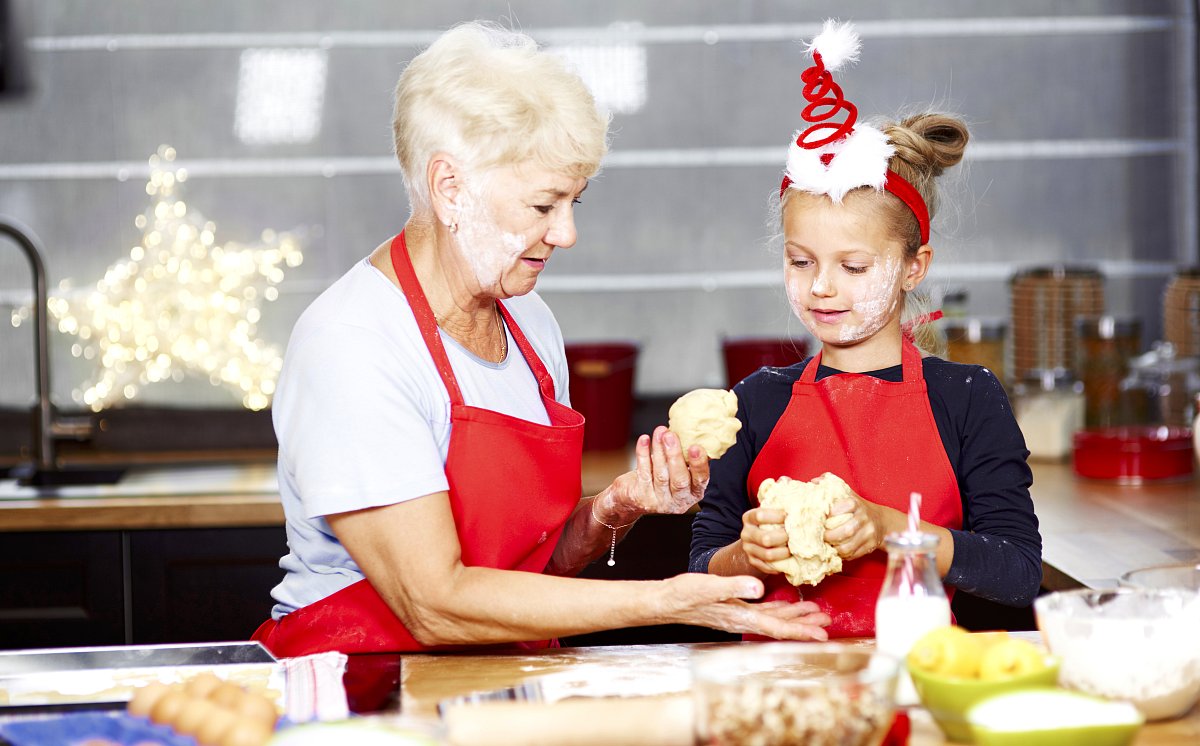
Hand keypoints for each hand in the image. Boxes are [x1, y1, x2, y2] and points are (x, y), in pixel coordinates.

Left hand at [599, 426, 708, 522]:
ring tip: (659, 433)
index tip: (695, 447)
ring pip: (661, 474)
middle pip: (679, 480)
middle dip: (675, 455)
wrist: (634, 498)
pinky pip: (643, 472)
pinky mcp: (642, 496)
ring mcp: (659, 500)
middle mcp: (678, 500)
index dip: (699, 464)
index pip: (701, 480)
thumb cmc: (662, 479)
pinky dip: (643, 454)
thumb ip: (687, 458)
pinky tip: (644, 440)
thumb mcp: (678, 472)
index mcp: (693, 492)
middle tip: (671, 436)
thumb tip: (692, 431)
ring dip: (659, 450)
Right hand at [659, 574, 830, 640]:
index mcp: (741, 616)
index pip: (777, 628)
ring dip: (795, 616)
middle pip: (781, 626)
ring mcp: (739, 615)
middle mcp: (743, 619)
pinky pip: (762, 611)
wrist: (667, 601)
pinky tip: (787, 606)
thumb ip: (734, 587)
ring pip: (774, 618)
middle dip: (805, 625)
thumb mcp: (710, 587)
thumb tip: (758, 588)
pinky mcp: (734, 608)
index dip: (801, 631)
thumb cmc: (685, 595)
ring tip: (816, 613)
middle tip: (828, 622)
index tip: (822, 634)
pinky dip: (778, 609)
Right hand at [739, 508, 790, 575]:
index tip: (788, 517)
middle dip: (783, 538)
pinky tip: (787, 559)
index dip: (777, 517)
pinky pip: (768, 566)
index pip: (760, 516)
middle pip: (765, 538)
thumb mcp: (770, 514)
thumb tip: (798, 513)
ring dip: (784, 553)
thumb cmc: (770, 524)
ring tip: (792, 549)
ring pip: (768, 554)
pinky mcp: (753, 561)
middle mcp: (746, 533)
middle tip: (792, 536)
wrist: (757, 540)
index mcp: (749, 518)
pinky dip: (780, 564)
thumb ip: (779, 511)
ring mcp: (748, 549)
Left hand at [823, 490, 888, 561]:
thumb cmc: (857, 507)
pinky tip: (836, 551)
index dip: (832, 512)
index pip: (847, 506)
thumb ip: (830, 485)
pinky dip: (842, 555)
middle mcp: (865, 518)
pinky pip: (853, 555)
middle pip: (847, 531)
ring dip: (834, 548)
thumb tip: (814, 482)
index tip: (822, 517)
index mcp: (857, 503)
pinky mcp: (870, 546)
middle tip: (820, 536)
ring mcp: (869, 534)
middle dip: (830, 536)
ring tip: (826, 545)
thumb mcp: (847, 493)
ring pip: (848, 546)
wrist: (881, 521)